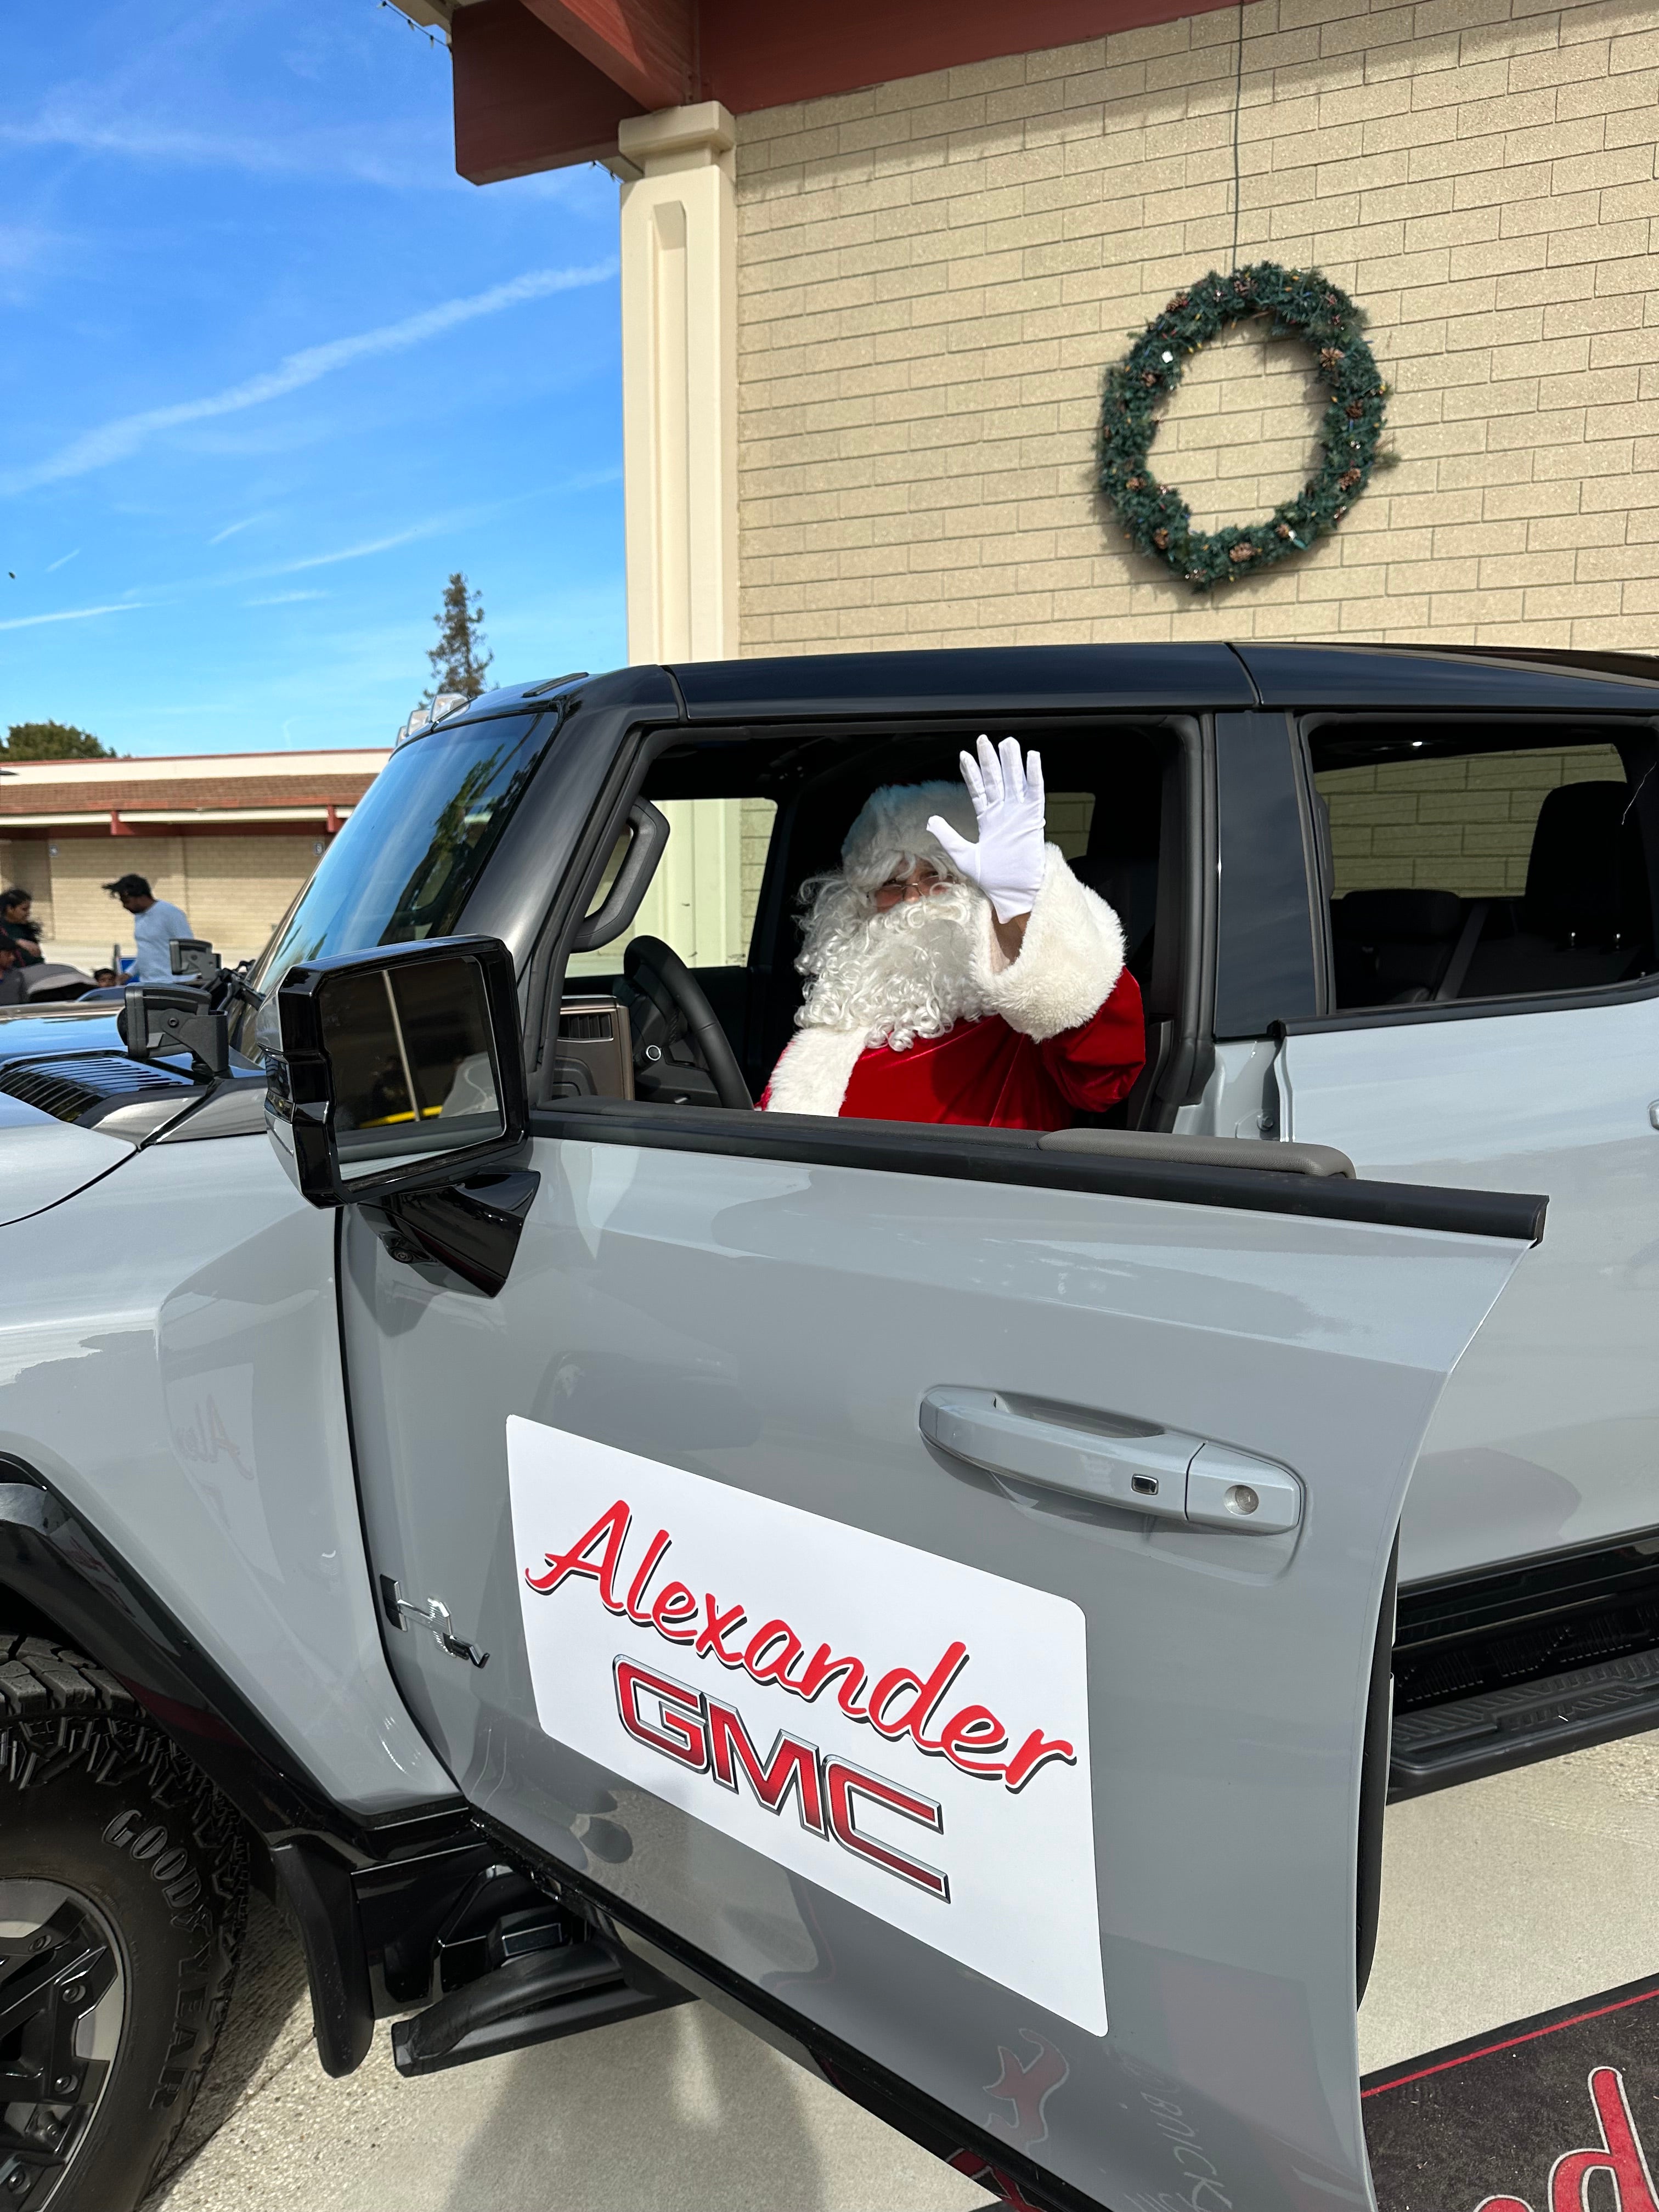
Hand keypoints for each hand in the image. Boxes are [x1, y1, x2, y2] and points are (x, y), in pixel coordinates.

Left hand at [927, 735, 1045, 924]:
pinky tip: (1031, 757)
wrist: (1013, 892)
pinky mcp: (1034, 819)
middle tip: (985, 739)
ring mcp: (1020, 814)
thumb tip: (930, 821)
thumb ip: (949, 837)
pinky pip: (1035, 792)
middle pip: (997, 780)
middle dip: (991, 760)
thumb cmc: (993, 878)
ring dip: (1011, 762)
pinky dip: (1034, 775)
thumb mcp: (964, 856)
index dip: (972, 773)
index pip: (979, 790)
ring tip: (1007, 742)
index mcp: (988, 819)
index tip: (965, 755)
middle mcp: (1004, 813)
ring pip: (1015, 781)